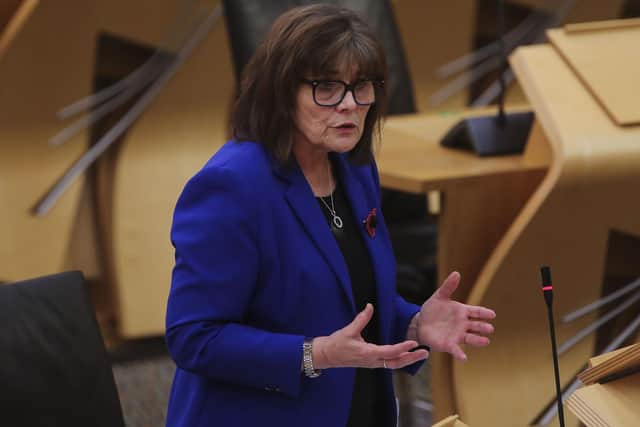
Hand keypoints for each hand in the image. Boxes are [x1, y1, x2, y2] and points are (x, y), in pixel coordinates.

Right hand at [313, 304, 428, 369]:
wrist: (326, 356)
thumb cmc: (336, 344)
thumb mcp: (348, 330)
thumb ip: (361, 318)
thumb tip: (370, 305)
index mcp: (367, 353)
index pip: (389, 352)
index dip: (402, 348)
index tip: (413, 343)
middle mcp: (372, 361)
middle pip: (396, 363)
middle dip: (411, 358)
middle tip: (425, 353)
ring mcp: (372, 364)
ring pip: (393, 365)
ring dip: (407, 360)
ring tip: (420, 354)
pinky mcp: (371, 363)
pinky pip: (388, 363)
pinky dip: (399, 360)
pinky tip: (406, 355)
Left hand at [416, 271, 495, 360]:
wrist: (420, 323)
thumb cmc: (432, 309)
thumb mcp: (439, 296)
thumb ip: (448, 286)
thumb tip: (456, 273)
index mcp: (462, 312)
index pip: (477, 312)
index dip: (484, 313)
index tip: (492, 314)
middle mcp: (463, 325)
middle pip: (476, 326)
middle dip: (483, 327)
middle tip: (490, 328)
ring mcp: (457, 335)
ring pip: (471, 338)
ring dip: (478, 340)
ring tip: (486, 341)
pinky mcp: (448, 344)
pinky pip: (456, 350)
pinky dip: (460, 354)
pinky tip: (464, 358)